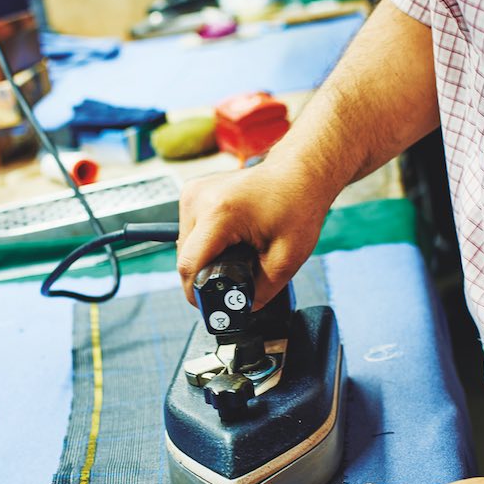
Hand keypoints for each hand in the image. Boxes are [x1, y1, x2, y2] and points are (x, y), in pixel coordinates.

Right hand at [177, 162, 330, 307]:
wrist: (299, 172)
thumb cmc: (297, 206)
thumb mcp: (287, 259)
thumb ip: (262, 291)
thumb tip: (240, 310)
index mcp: (220, 213)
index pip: (189, 266)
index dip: (197, 294)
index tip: (212, 307)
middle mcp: (199, 198)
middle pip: (185, 257)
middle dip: (205, 275)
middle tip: (235, 280)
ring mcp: (193, 192)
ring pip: (184, 245)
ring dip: (204, 258)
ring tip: (235, 254)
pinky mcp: (193, 191)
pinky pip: (190, 231)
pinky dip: (205, 242)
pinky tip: (228, 240)